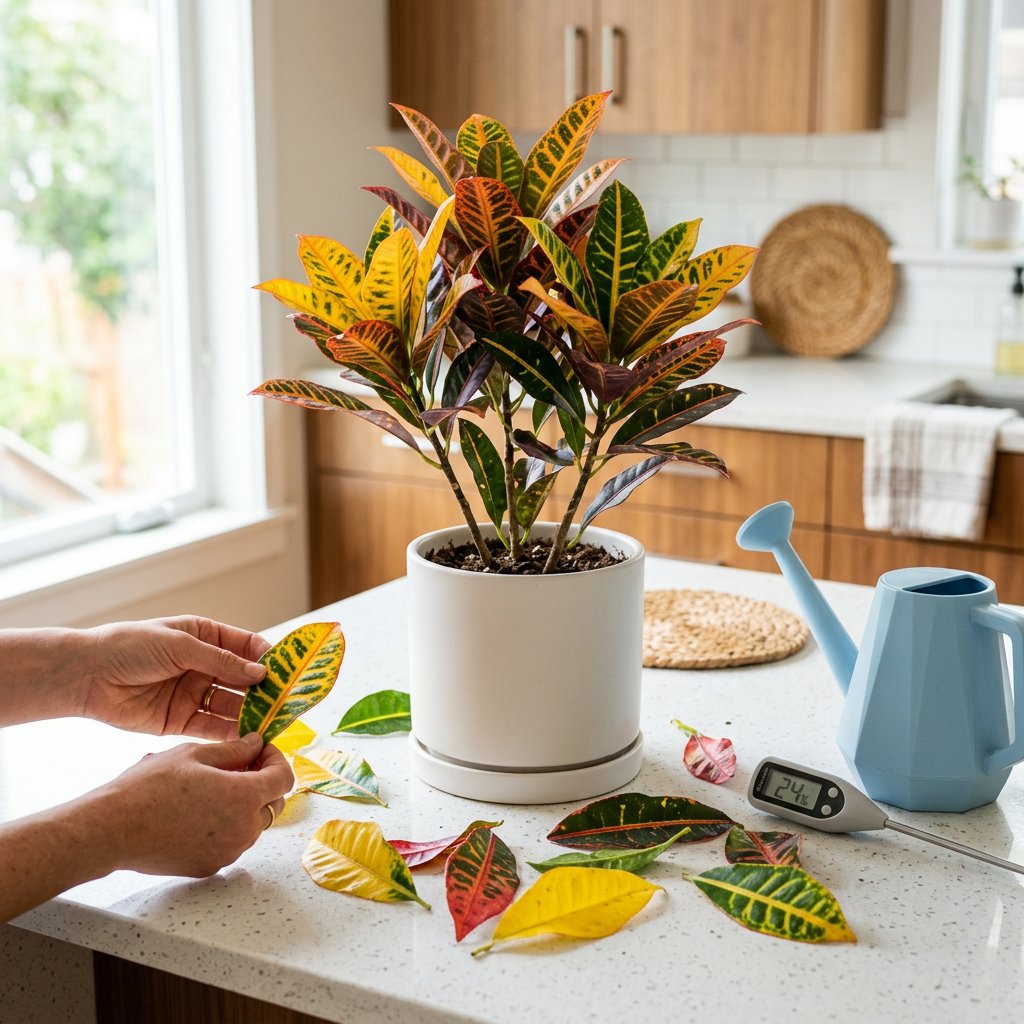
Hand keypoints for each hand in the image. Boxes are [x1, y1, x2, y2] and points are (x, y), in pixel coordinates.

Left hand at [80, 616, 270, 739]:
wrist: (86, 675)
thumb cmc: (130, 646)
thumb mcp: (180, 645)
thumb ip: (221, 661)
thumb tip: (261, 674)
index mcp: (205, 637)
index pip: (247, 646)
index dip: (269, 658)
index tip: (290, 672)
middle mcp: (204, 665)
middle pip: (244, 679)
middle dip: (266, 690)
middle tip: (288, 703)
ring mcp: (194, 693)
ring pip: (232, 705)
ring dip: (253, 713)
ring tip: (274, 723)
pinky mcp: (181, 720)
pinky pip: (212, 727)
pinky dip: (231, 733)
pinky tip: (249, 738)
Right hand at [98, 733, 292, 877]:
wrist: (112, 830)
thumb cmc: (149, 788)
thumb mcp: (194, 754)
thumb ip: (234, 750)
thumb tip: (256, 744)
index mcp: (244, 797)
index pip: (284, 778)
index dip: (276, 760)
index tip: (262, 751)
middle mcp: (243, 829)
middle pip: (272, 803)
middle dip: (263, 782)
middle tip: (240, 765)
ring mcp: (227, 852)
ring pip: (253, 825)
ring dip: (246, 805)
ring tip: (216, 787)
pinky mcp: (209, 866)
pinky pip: (231, 843)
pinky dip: (227, 826)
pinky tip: (201, 811)